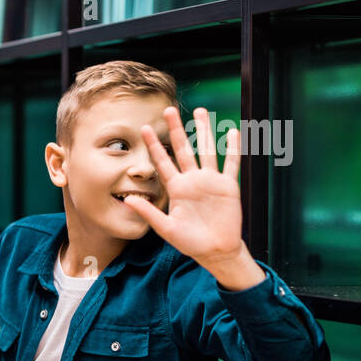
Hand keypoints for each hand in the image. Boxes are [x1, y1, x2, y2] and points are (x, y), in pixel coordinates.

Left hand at [124, 106, 246, 268]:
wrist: (215, 251)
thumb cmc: (189, 242)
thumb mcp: (166, 228)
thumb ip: (148, 212)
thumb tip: (127, 199)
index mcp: (176, 188)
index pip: (163, 161)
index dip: (154, 145)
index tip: (144, 128)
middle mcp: (192, 180)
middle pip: (183, 148)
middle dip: (176, 129)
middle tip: (169, 110)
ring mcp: (210, 181)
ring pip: (207, 150)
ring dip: (204, 131)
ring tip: (200, 111)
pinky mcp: (228, 186)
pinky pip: (231, 164)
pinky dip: (233, 148)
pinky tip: (232, 132)